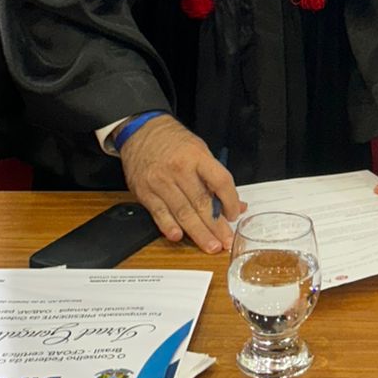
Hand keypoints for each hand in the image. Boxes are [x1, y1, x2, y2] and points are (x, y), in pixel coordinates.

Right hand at [117, 116, 243, 252]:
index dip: (230, 200)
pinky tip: (178, 236)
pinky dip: (169, 226)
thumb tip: (235, 203)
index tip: (235, 214)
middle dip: (216, 226)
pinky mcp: (145, 193)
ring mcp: (160, 182)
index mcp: (196, 156)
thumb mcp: (199, 150)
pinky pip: (159, 213)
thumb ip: (215, 177)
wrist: (141, 131)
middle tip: (226, 241)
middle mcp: (178, 169)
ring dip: (198, 232)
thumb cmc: (173, 141)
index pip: (220, 181)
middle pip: (202, 202)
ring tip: (210, 245)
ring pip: (183, 212)